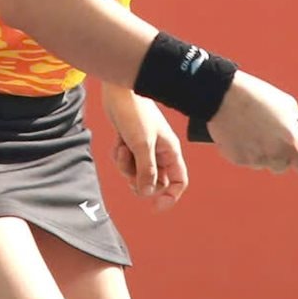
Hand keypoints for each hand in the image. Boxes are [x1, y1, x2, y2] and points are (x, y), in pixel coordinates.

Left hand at [107, 88, 187, 208]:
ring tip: (123, 148)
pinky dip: (119, 156)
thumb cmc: (135, 114)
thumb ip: (146, 171)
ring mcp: (145, 148)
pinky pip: (125, 162)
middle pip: (155, 182)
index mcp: (171, 152)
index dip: (170, 196)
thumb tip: (147, 193)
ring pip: (136, 173)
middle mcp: (160, 152)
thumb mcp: (141, 145)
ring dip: (126, 166)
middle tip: (131, 176)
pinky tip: (118, 141)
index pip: (179, 182)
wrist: (119, 92)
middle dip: (140, 181)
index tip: (155, 206)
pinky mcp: (130, 144)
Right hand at [208, 74, 297, 176]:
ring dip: (263, 153)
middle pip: (284, 167)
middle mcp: (275, 156)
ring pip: (264, 163)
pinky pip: (247, 159)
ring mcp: (255, 160)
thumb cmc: (258, 96)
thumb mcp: (288, 105)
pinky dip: (247, 150)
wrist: (224, 95)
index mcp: (292, 143)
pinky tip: (243, 132)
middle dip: (282, 155)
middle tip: (273, 136)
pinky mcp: (238, 159)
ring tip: (255, 130)